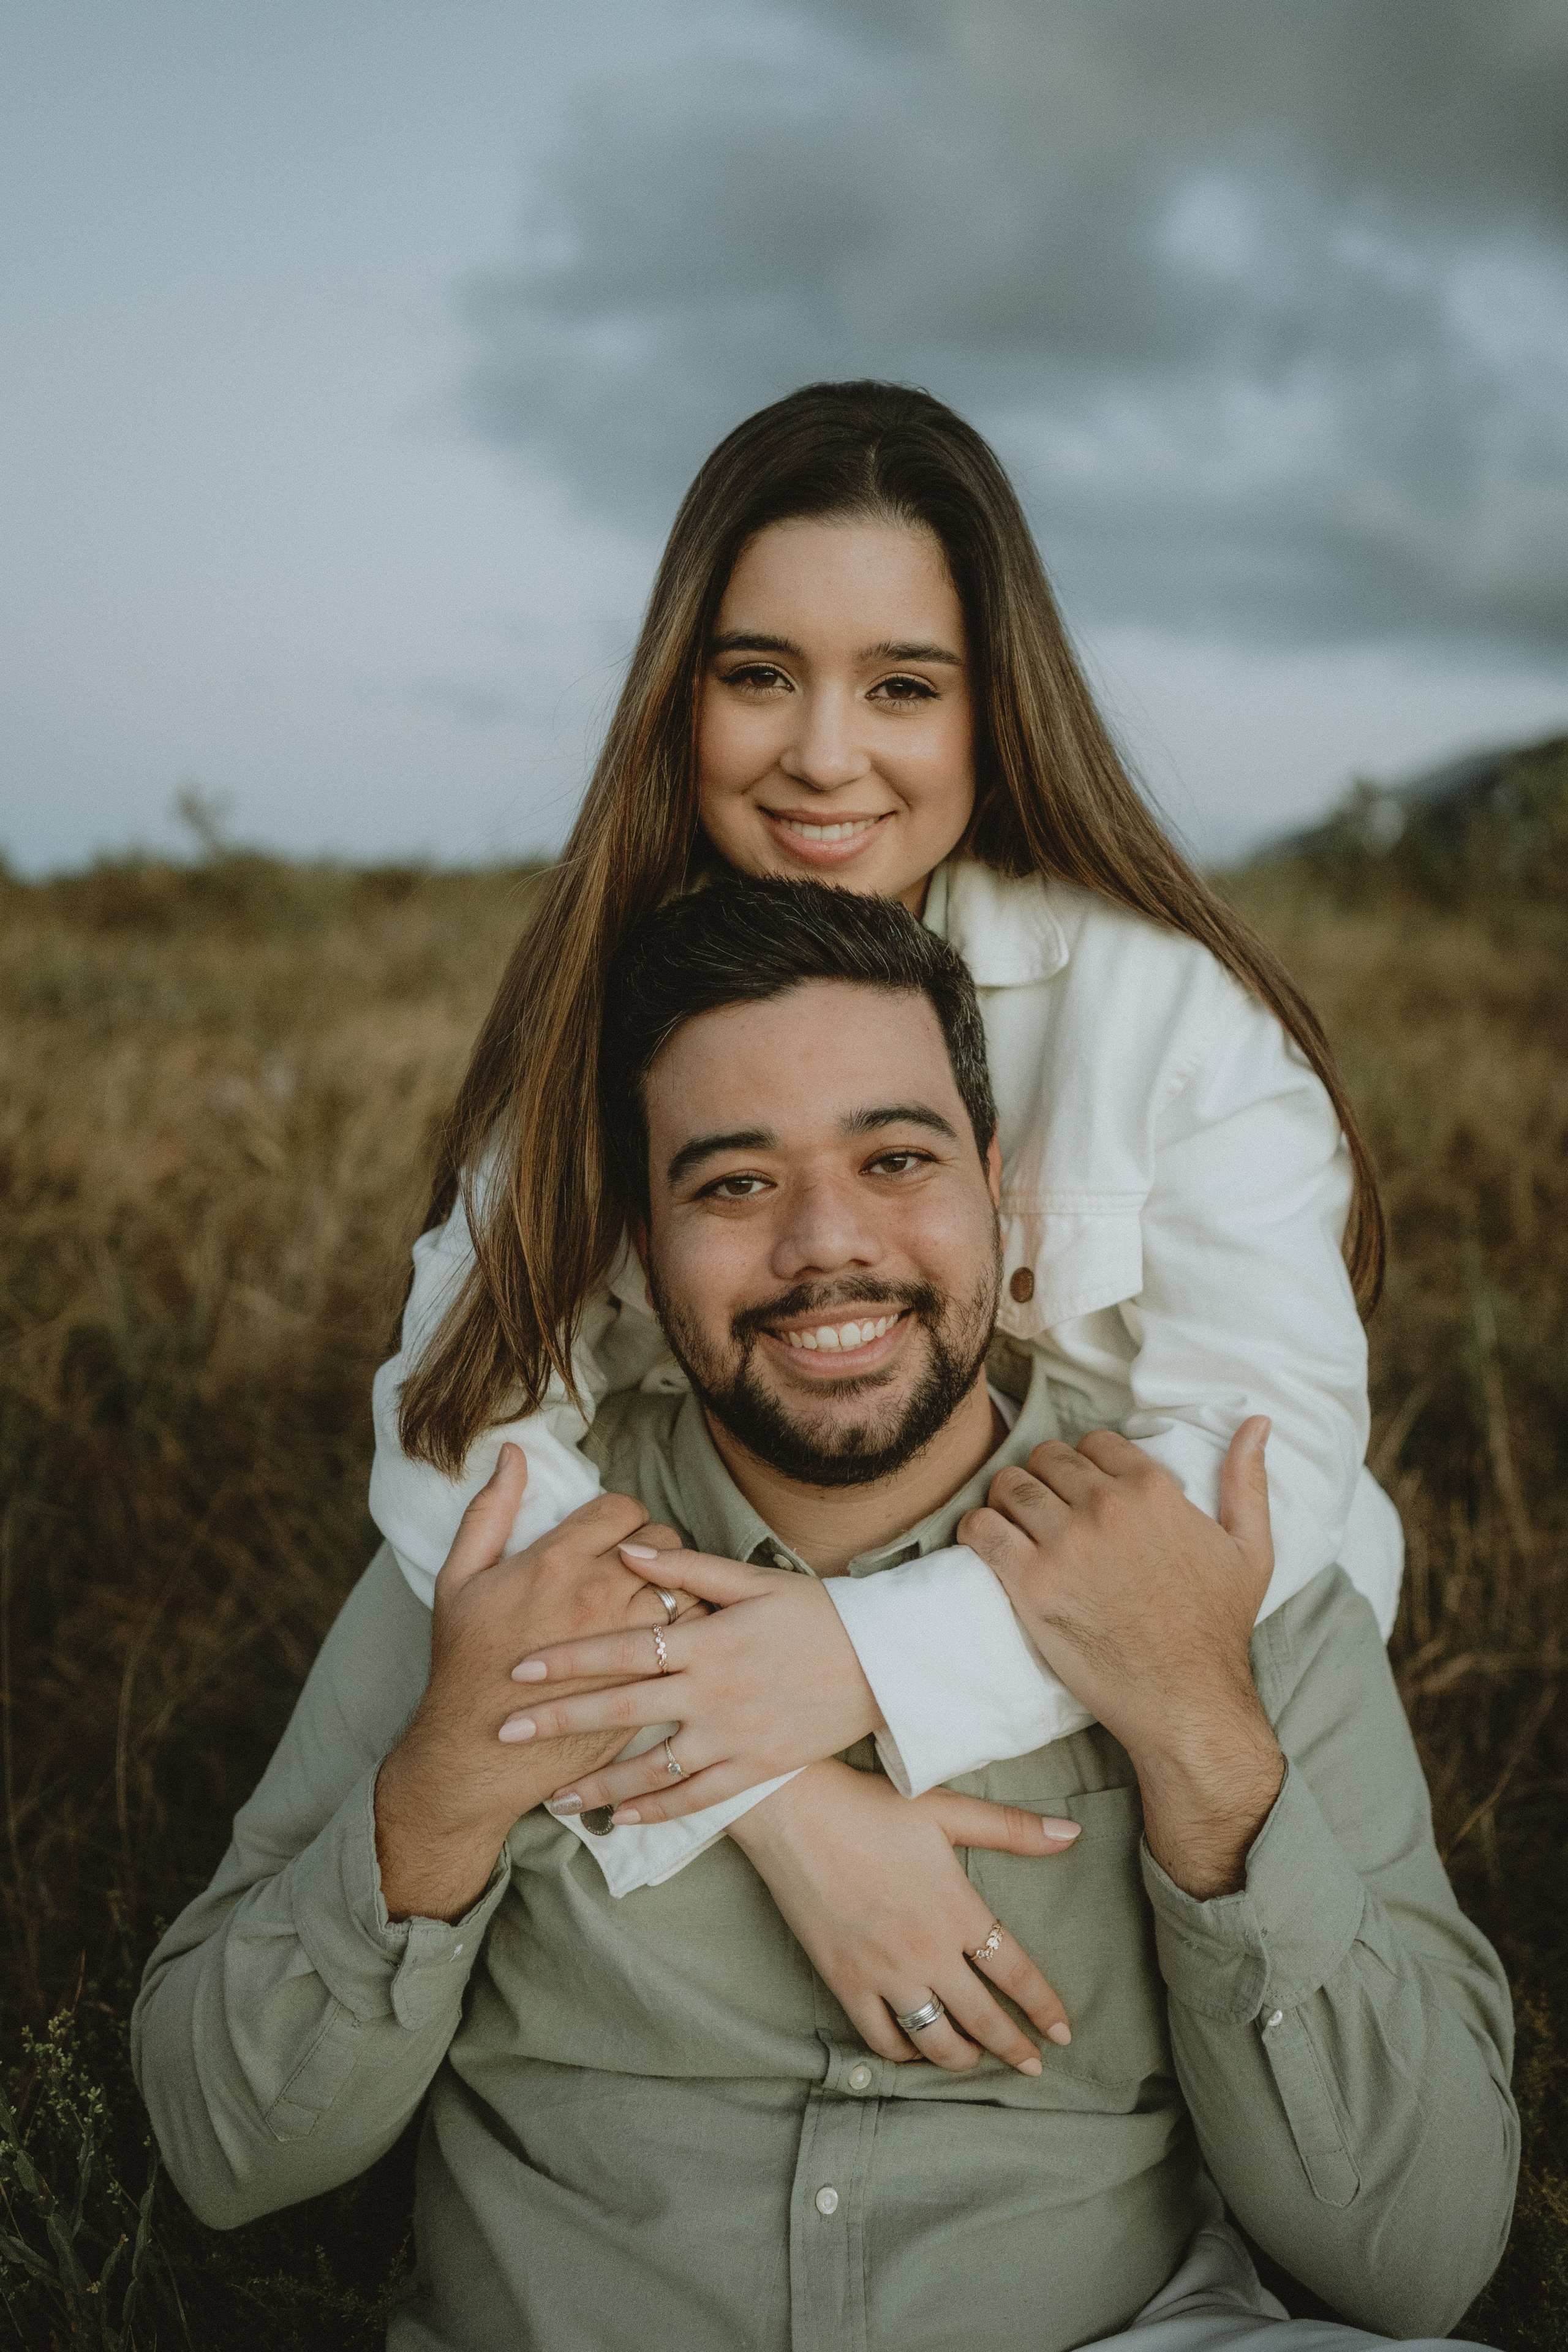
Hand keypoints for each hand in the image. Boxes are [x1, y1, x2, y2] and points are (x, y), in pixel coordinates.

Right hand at [374, 1447, 698, 1919]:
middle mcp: (602, 1592)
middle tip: (636, 1569)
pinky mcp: (650, 1678)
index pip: (623, 1508)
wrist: (479, 1750)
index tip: (610, 1537)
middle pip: (664, 1539)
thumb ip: (490, 1510)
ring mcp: (631, 1638)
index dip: (620, 1518)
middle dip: (653, 1549)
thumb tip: (514, 1453)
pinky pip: (695, 1635)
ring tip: (658, 1600)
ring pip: (688, 1585)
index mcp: (558, 1559)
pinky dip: (692, 1630)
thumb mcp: (459, 1578)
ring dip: (678, 1587)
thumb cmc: (464, 1662)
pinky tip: (672, 1640)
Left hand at [502, 1548, 881, 1823]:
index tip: (519, 1666)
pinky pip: (696, 1797)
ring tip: (549, 1797)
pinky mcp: (757, 1768)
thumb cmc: (817, 1612)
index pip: (623, 1646)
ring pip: (651, 1767)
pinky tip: (617, 1817)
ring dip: (596, 1783)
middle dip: (559, 1720)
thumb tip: (628, 1544)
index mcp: (709, 1639)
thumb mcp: (754, 1579)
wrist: (886, 1664)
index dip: (568, 1656)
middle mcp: (714, 1691)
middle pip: (622, 1708)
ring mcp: (735, 1737)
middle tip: (504, 1730)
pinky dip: (654, 1809)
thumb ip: (687, 1565)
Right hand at [730, 1761, 1079, 2073]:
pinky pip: (882, 2038)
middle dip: (1014, 2048)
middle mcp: (925, 1950)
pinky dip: (905, 2052)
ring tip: (975, 2059)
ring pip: (934, 2040)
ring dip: (962, 2059)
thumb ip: (1012, 1829)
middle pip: (983, 2019)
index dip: (1044, 2007)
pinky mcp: (844, 1981)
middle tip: (1032, 2066)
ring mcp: (882, 1971)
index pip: (1015, 1973)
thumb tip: (1072, 1835)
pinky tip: (916, 2047)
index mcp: (956, 1909)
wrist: (793, 1812)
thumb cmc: (871, 1805)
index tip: (1063, 2033)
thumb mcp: (947, 1810)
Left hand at [959, 1418, 1283, 1898]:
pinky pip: (981, 1530)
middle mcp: (1105, 1507)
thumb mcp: (1251, 1549)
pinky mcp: (1031, 1584)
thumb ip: (1247, 1480)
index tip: (1084, 1490)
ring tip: (1016, 1527)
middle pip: (1047, 1459)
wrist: (1186, 1700)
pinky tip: (990, 1545)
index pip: (1093, 1441)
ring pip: (1009, 1486)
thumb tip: (1257, 1421)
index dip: (1085, 1463)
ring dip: (1007, 1501)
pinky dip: (977, 1531)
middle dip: (1045, 1479)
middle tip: (1048, 1511)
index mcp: (1152, 1489)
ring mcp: (1064, 1544)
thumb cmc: (1217, 1628)